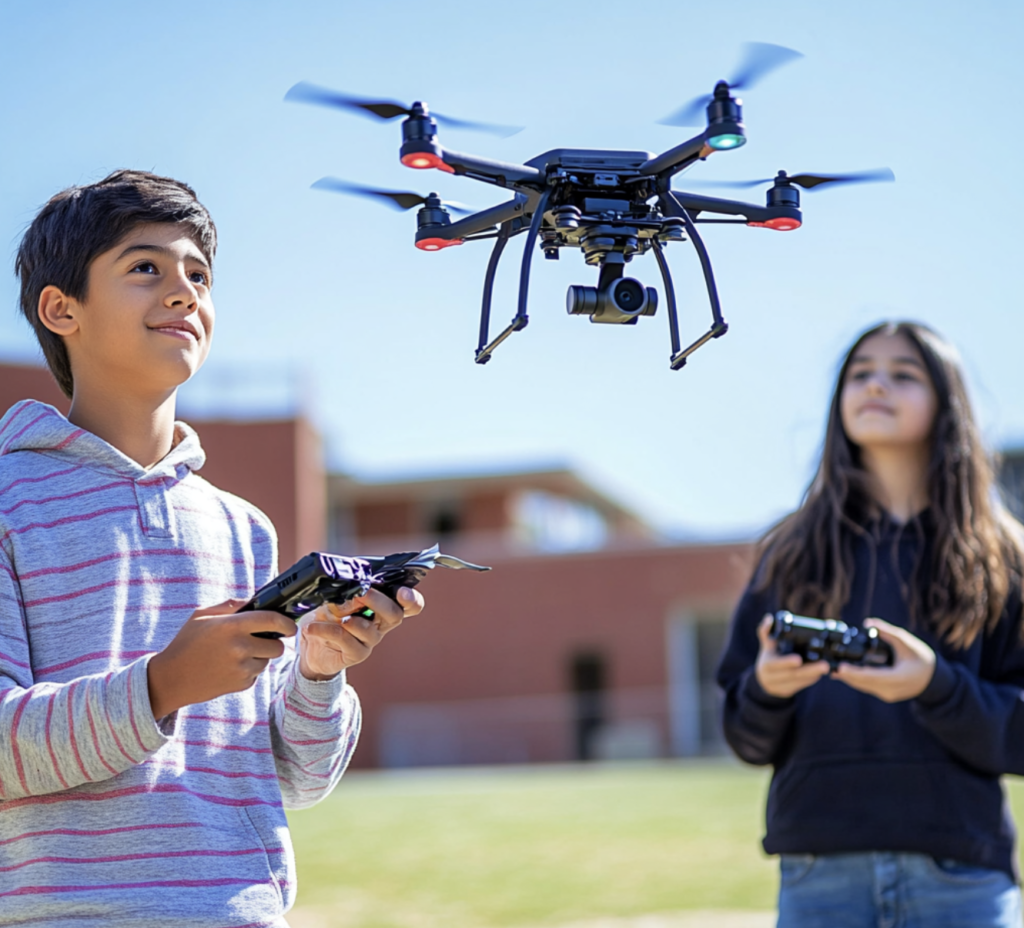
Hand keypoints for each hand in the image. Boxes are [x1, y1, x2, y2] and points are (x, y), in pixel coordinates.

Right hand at [148, 599, 296, 718]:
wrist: (171, 679)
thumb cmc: (186, 643)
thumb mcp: (201, 616)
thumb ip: (230, 606)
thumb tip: (254, 600)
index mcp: (231, 626)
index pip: (272, 620)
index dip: (286, 623)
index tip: (290, 625)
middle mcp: (240, 648)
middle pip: (277, 646)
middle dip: (274, 642)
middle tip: (261, 639)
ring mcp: (242, 668)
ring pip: (267, 660)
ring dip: (259, 656)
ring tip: (237, 653)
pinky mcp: (241, 684)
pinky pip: (256, 674)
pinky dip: (249, 669)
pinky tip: (230, 666)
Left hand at [298, 587, 424, 680]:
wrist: (311, 644)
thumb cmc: (328, 615)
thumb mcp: (335, 598)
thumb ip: (345, 594)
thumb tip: (350, 594)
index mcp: (383, 606)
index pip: (410, 605)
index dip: (412, 599)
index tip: (402, 592)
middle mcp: (381, 624)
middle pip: (395, 615)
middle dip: (378, 601)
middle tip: (362, 593)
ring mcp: (370, 640)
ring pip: (367, 628)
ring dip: (345, 616)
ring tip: (327, 611)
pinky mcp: (356, 654)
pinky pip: (345, 639)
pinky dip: (326, 630)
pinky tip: (312, 627)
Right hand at [755, 613, 830, 697]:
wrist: (766, 682)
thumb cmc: (769, 658)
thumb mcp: (766, 646)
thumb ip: (766, 631)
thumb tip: (769, 617)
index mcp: (767, 665)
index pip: (776, 664)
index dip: (787, 662)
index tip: (798, 659)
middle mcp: (774, 677)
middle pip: (793, 675)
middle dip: (810, 670)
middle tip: (825, 665)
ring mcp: (783, 686)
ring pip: (801, 682)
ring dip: (814, 675)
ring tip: (828, 667)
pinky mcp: (791, 690)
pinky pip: (804, 685)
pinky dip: (813, 679)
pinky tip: (821, 673)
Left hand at [832, 617, 935, 701]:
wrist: (935, 678)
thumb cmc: (922, 659)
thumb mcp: (908, 642)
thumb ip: (888, 632)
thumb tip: (868, 623)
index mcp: (898, 678)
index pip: (871, 677)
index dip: (854, 673)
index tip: (841, 668)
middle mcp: (891, 690)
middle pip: (863, 683)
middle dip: (846, 674)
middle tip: (829, 665)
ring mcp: (888, 694)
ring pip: (864, 686)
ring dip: (849, 677)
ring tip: (833, 667)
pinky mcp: (886, 694)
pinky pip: (868, 687)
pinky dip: (857, 679)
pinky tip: (846, 672)